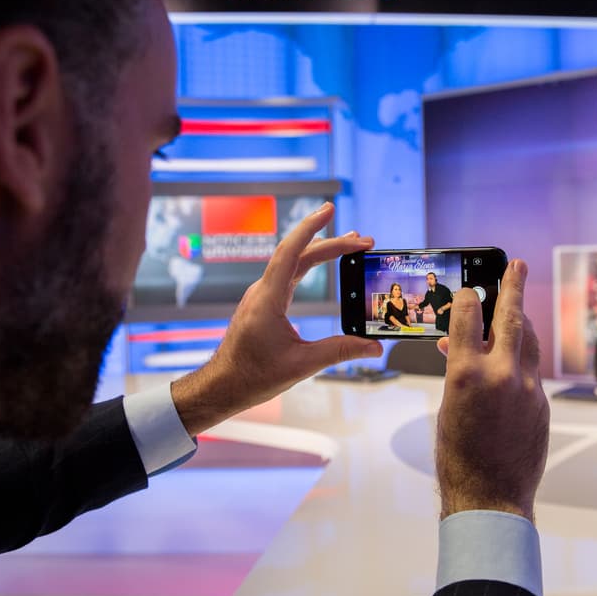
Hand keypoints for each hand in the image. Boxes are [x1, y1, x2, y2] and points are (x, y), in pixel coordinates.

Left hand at [171, 203, 381, 434]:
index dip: (311, 228)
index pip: (291, 253)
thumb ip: (340, 351)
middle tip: (362, 239)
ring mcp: (261, 296)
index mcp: (268, 300)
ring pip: (292, 263)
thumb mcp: (301, 364)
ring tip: (349, 244)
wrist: (222, 385)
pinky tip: (321, 264)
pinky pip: (288, 274)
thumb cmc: (253, 376)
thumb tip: (374, 347)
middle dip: (331, 243)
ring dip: (321, 251)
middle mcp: (262, 291)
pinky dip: (309, 264)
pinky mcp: (263, 303)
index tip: (329, 210)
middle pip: (299, 255)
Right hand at [433, 259, 548, 520]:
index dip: (466, 297)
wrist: (489, 496)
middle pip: (510, 316)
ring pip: (528, 339)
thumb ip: (458, 372)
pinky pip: (532, 369)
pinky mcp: (541, 403)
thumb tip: (459, 347)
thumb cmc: (457, 456)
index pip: (467, 315)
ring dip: (521, 319)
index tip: (467, 288)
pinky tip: (513, 358)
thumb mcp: (447, 407)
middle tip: (517, 264)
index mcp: (466, 374)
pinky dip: (522, 357)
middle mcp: (501, 375)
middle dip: (513, 286)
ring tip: (516, 305)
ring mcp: (527, 388)